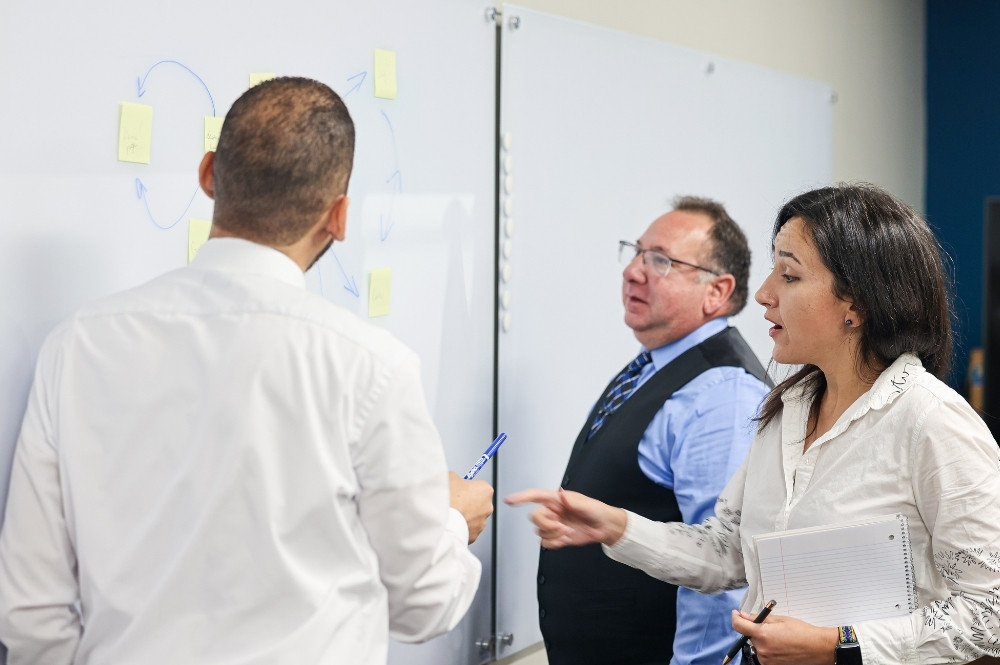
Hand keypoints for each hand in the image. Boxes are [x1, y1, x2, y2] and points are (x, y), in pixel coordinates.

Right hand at [448, 471, 493, 543]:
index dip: (467, 487)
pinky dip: (461, 527)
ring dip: (465, 515)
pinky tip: (451, 523)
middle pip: (478, 502)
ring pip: (474, 517)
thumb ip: (457, 478)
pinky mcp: (474, 535)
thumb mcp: (450, 477)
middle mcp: (488, 507)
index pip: (479, 486)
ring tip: (451, 514)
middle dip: (468, 502)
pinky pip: (468, 529)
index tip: (459, 489)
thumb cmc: (449, 498)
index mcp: (485, 490)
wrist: (444, 520)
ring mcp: (482, 523)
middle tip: (454, 501)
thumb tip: (454, 479)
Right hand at [504, 488, 626, 547]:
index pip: (535, 496)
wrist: (604, 527)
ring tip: (568, 533)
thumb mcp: (586, 504)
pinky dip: (554, 543)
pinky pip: (545, 542)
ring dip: (553, 535)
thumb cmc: (596, 510)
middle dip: (547, 524)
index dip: (521, 497)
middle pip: (535, 517)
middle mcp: (552, 511)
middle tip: (561, 527)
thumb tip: (561, 496)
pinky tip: (565, 539)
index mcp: (556, 499)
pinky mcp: (557, 536)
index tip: (509, 500)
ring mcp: (553, 524)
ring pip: (539, 531)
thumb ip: (572, 501)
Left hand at [731, 609, 837, 664]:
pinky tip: (781, 647)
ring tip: (780, 639)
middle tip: (771, 628)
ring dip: (763, 642)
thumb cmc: (802, 632)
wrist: (818, 648)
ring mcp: (767, 660)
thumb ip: (759, 618)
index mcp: (762, 634)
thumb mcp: (780, 620)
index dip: (735, 618)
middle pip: (750, 637)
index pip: (738, 626)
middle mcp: (762, 649)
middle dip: (756, 631)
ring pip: (758, 647)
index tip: (736, 614)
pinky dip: (769, 650)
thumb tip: (744, 615)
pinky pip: (764, 656)